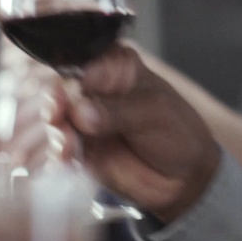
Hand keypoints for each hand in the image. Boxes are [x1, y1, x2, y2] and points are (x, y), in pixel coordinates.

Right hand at [44, 43, 218, 221]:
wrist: (186, 178)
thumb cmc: (178, 133)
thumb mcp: (153, 113)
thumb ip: (116, 112)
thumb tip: (81, 113)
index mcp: (113, 69)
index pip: (83, 61)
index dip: (72, 74)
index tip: (69, 89)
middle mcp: (93, 91)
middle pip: (61, 89)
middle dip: (56, 102)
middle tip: (58, 115)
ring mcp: (83, 121)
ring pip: (55, 118)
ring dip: (55, 129)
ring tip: (67, 142)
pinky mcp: (79, 148)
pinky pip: (59, 146)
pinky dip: (58, 151)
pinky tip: (67, 155)